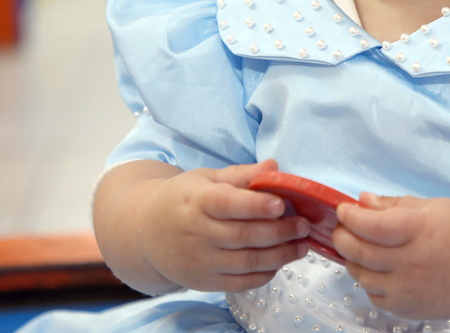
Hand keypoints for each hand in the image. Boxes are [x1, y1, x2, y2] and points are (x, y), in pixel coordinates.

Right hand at [138, 160, 308, 291]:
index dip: (255, 205)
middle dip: (279, 232)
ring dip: (280, 255)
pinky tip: (280, 262)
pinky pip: (240, 282)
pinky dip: (264, 274)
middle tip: (303, 226)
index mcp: (197, 200)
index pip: (227, 204)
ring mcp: (200, 260)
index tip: (281, 204)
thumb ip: (242, 175)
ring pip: (246, 262)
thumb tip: (274, 167)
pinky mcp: (204, 281)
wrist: (146, 232)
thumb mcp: (207, 178)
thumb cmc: (183, 199)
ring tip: (301, 246)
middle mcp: (197, 232)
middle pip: (243, 235)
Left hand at [333, 194, 449, 320]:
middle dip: (343, 236)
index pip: (373, 225)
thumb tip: (363, 200)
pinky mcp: (407, 308)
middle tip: (341, 227)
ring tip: (357, 246)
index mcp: (421, 231)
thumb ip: (395, 204)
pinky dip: (367, 280)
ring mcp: (409, 289)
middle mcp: (413, 262)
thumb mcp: (435, 207)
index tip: (344, 209)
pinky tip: (376, 267)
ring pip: (361, 275)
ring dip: (352, 259)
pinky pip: (373, 294)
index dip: (351, 217)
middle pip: (361, 251)